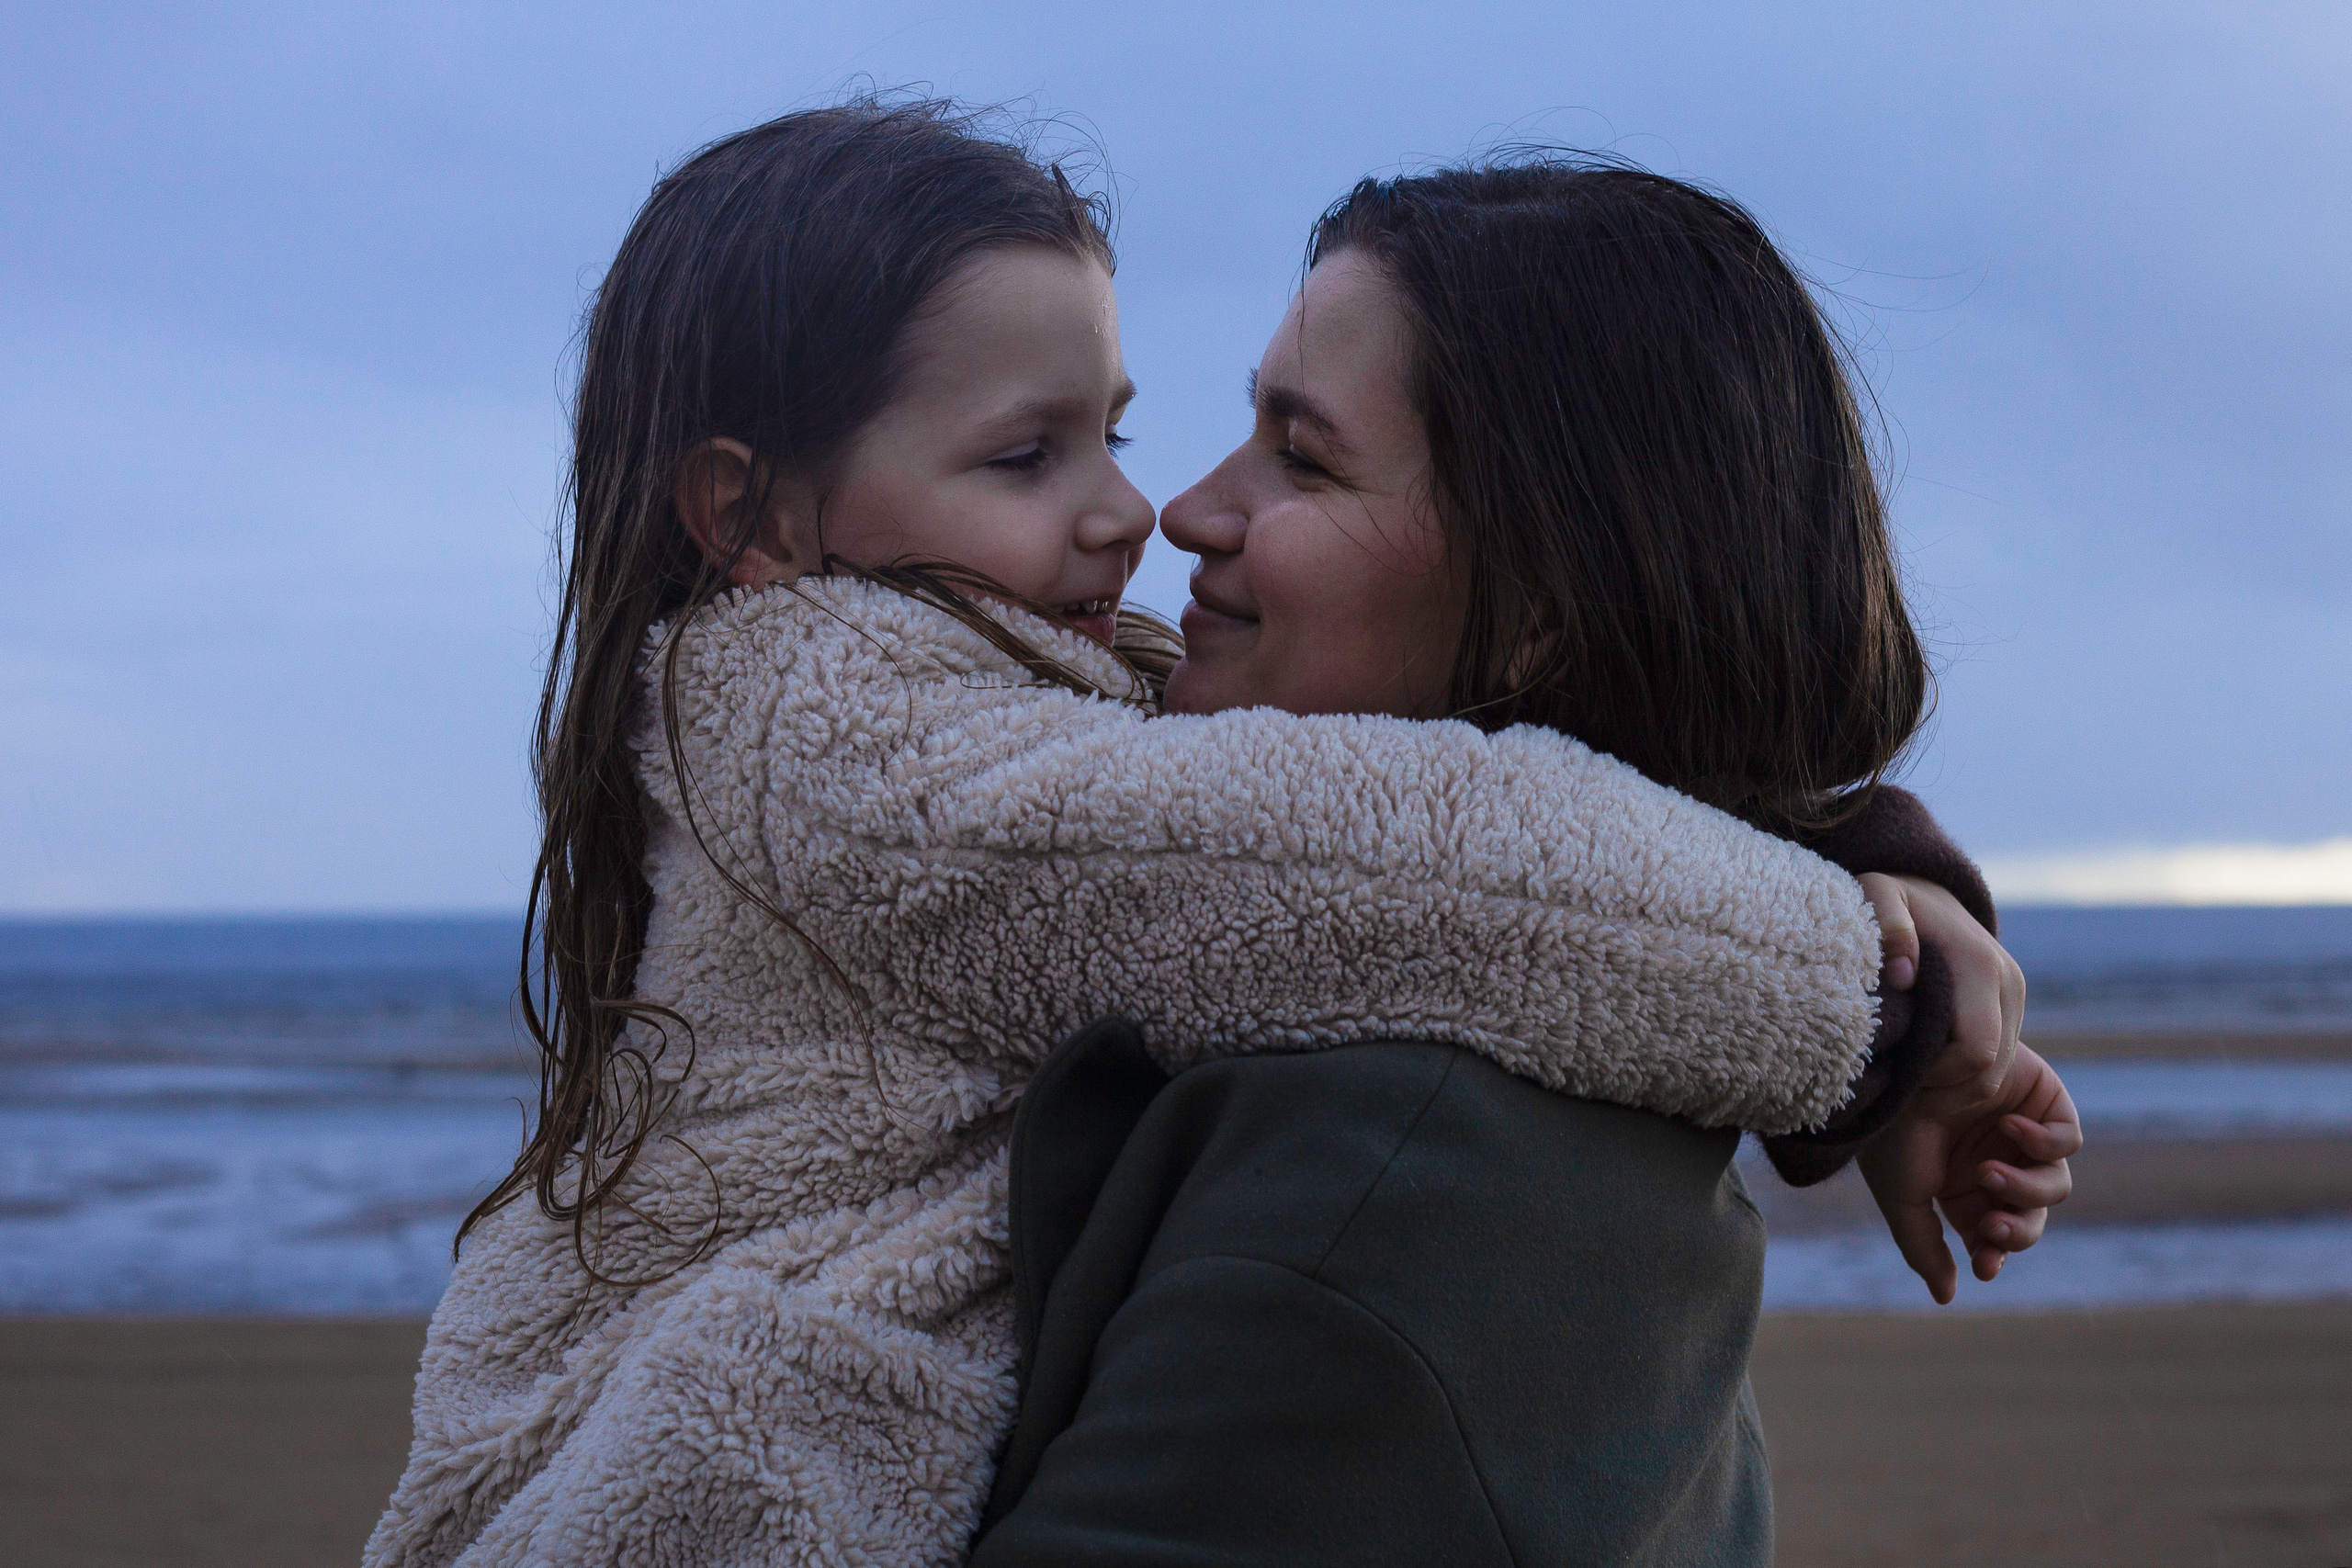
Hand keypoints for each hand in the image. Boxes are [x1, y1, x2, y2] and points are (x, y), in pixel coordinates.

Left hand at [1855, 873, 2025, 1102]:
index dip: (1937, 1076)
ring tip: (1903, 1081)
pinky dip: (1961, 1078)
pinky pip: (1995, 1063)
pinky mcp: (2009, 1008)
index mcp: (1979, 966)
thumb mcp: (1876, 896)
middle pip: (1990, 1073)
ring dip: (1952, 1090)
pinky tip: (1921, 1071)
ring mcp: (2014, 998)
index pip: (1976, 1052)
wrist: (1926, 889)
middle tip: (1895, 1089)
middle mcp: (2008, 984)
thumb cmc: (1891, 896)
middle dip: (1944, 1091)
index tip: (1894, 1073)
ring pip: (1996, 1075)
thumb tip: (1902, 973)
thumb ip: (1887, 925)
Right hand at [1857, 1043, 2082, 1302]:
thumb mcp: (1903, 1198)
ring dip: (2026, 1189)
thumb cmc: (1892, 1132)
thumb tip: (1948, 1297)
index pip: (1995, 1237)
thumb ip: (1925, 1250)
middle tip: (1992, 1226)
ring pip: (2055, 1184)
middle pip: (2030, 1217)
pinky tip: (2009, 1127)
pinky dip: (2044, 1142)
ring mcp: (2023, 1133)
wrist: (1904, 1067)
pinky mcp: (2045, 1101)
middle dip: (2016, 1231)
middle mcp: (1997, 1163)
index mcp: (1964, 1190)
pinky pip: (2068, 1139)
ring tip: (1989, 1173)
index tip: (1983, 1265)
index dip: (1996, 1253)